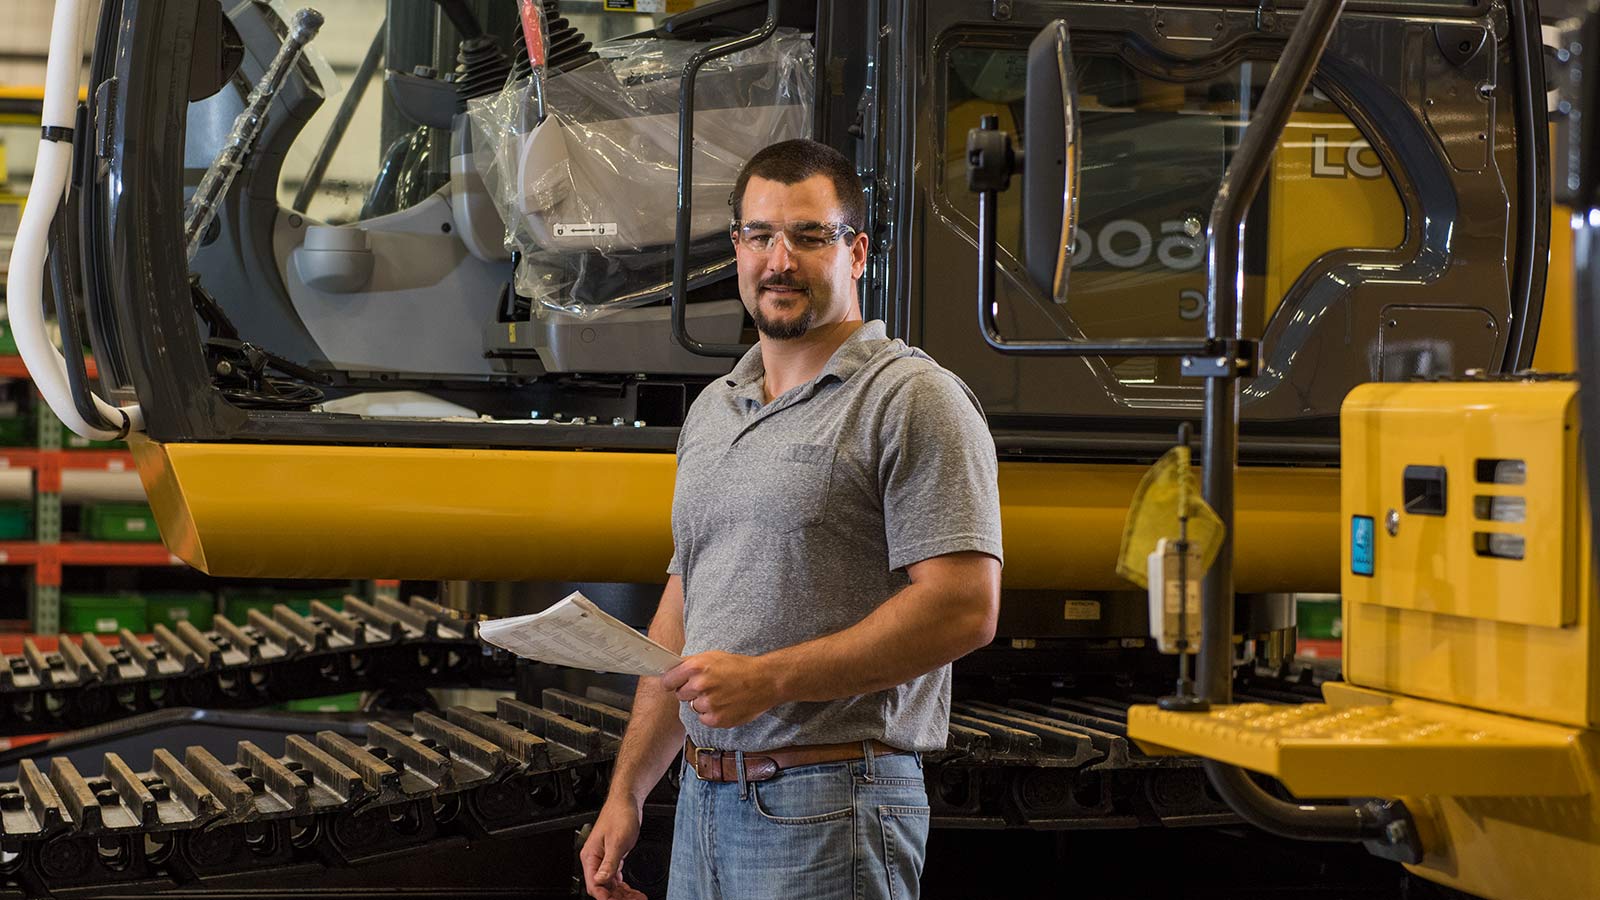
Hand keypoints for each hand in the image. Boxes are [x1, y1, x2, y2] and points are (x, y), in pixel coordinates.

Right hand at [580, 798, 647, 898]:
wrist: (627, 802)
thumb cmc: (620, 815)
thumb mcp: (617, 841)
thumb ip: (609, 863)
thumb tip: (600, 880)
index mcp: (590, 856)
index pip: (593, 885)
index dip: (605, 896)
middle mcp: (595, 859)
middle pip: (602, 887)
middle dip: (616, 897)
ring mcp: (603, 859)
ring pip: (609, 884)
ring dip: (621, 893)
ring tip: (635, 897)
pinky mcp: (612, 857)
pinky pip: (615, 877)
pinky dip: (622, 886)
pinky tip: (630, 891)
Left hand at [662, 651, 782, 727]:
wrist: (765, 681)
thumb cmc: (740, 667)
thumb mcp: (714, 656)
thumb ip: (692, 664)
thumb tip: (672, 671)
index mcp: (696, 667)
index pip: (667, 680)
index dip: (671, 682)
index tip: (673, 684)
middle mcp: (700, 685)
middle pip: (680, 695)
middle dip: (689, 692)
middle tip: (707, 687)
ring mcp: (708, 704)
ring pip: (693, 707)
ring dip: (703, 703)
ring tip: (720, 695)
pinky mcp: (716, 719)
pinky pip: (704, 718)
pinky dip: (712, 714)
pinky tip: (725, 704)